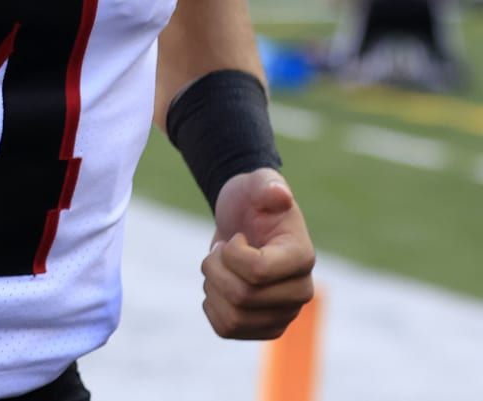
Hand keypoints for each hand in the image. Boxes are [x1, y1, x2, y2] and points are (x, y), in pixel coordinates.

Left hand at [201, 168, 315, 338]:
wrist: (243, 221)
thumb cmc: (251, 200)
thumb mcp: (257, 183)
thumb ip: (268, 185)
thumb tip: (280, 196)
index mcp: (302, 258)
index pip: (257, 272)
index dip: (231, 253)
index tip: (236, 237)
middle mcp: (300, 292)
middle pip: (242, 297)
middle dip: (216, 268)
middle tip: (220, 250)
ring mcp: (284, 313)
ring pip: (233, 318)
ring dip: (212, 288)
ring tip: (219, 268)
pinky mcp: (264, 327)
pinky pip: (227, 330)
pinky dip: (212, 307)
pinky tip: (218, 287)